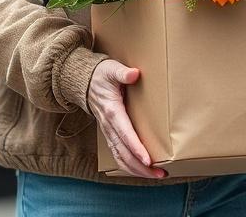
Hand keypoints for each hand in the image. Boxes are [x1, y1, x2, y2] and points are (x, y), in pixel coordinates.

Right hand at [87, 59, 166, 178]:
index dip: (136, 148)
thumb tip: (134, 74)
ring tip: (156, 175)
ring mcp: (108, 132)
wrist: (85, 81)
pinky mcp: (110, 134)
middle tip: (160, 173)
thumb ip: (122, 73)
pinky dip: (130, 166)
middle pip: (124, 152)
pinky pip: (118, 155)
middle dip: (141, 166)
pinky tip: (143, 170)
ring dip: (137, 170)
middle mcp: (109, 125)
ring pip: (121, 157)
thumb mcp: (111, 69)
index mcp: (112, 110)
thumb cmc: (101, 75)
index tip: (148, 159)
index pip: (125, 133)